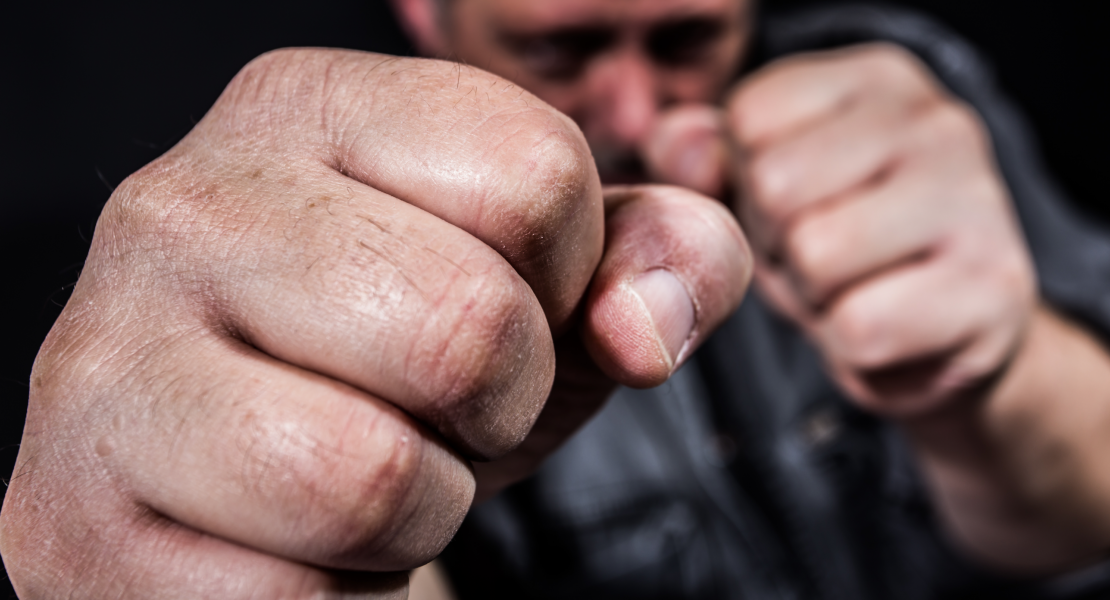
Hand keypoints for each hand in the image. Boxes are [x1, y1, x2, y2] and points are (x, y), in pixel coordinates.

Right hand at [0, 49, 750, 597]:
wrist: (241, 485)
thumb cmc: (406, 364)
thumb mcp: (553, 287)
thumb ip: (659, 259)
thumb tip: (646, 326)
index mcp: (305, 107)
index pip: (535, 174)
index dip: (561, 283)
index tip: (498, 308)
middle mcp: (181, 204)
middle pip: (468, 325)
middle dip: (498, 405)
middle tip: (433, 408)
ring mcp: (102, 362)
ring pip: (368, 474)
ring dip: (417, 508)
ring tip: (365, 470)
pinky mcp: (71, 517)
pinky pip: (290, 596)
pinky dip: (336, 596)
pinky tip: (289, 540)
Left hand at [647, 43, 1035, 417]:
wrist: (942, 334)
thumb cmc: (842, 247)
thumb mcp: (760, 188)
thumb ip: (702, 154)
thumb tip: (678, 149)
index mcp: (876, 79)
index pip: (750, 119)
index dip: (746, 183)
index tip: (793, 208)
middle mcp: (937, 122)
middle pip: (778, 186)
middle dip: (779, 242)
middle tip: (820, 258)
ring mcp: (979, 200)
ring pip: (817, 255)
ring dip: (813, 296)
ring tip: (850, 289)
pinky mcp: (995, 289)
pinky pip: (860, 327)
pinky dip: (850, 345)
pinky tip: (885, 327)